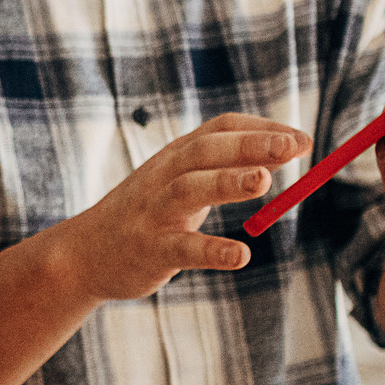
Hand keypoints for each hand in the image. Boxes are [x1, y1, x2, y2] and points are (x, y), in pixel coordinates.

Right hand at [57, 112, 311, 299]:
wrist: (84, 254)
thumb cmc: (147, 215)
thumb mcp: (181, 184)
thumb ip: (224, 170)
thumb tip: (279, 156)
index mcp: (176, 156)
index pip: (220, 128)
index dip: (261, 129)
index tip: (300, 139)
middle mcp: (163, 176)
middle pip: (206, 151)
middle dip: (249, 145)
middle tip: (292, 147)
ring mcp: (154, 213)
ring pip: (189, 189)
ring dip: (227, 182)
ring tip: (264, 182)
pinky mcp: (149, 250)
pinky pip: (182, 249)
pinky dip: (212, 251)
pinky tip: (241, 256)